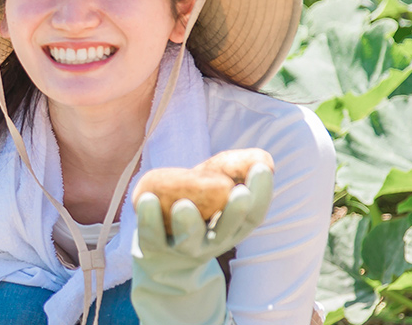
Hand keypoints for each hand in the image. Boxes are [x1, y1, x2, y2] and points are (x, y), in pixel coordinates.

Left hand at [130, 163, 273, 324]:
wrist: (161, 242)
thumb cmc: (200, 201)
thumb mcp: (220, 180)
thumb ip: (242, 166)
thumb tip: (264, 163)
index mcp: (234, 227)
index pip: (255, 215)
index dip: (263, 193)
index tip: (262, 169)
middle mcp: (214, 241)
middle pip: (227, 231)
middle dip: (235, 213)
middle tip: (239, 193)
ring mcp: (184, 247)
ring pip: (189, 240)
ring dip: (188, 223)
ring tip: (183, 205)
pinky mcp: (155, 247)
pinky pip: (152, 237)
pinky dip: (149, 220)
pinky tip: (147, 199)